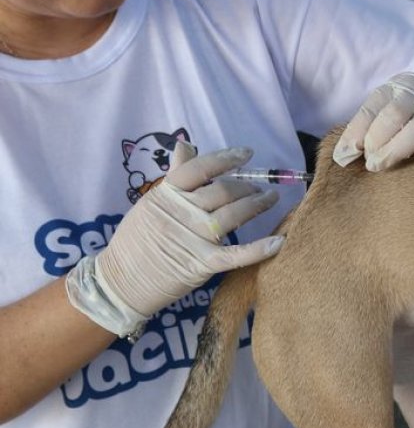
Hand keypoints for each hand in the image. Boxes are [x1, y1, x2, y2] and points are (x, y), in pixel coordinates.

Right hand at [65, 143, 282, 336]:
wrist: (121, 281)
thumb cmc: (138, 239)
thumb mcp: (150, 202)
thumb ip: (174, 176)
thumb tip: (186, 145)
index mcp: (166, 194)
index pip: (200, 168)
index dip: (226, 158)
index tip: (247, 154)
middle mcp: (182, 212)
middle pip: (223, 191)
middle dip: (248, 187)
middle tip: (262, 188)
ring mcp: (193, 238)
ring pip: (233, 215)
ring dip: (258, 205)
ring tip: (271, 199)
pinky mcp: (201, 264)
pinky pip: (235, 255)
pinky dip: (259, 249)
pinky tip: (279, 241)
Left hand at [332, 72, 413, 170]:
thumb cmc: (410, 113)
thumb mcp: (386, 110)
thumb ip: (364, 131)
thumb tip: (341, 158)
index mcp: (394, 89)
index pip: (371, 109)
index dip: (355, 134)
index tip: (345, 157)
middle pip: (394, 115)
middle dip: (376, 141)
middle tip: (370, 164)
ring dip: (398, 148)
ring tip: (382, 165)